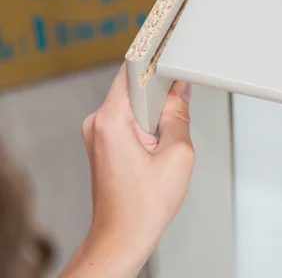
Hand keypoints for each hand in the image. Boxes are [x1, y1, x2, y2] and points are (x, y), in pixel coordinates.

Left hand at [61, 64, 193, 276]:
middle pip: (133, 89)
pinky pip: (127, 121)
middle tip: (175, 116)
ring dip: (154, 116)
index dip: (153, 60)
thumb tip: (180, 92)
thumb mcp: (178, 154)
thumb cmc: (143, 205)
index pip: (130, 72)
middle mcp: (97, 124)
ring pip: (133, 106)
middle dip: (159, 97)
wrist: (123, 236)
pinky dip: (146, 127)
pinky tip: (156, 149)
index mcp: (111, 121)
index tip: (169, 50)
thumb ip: (179, 116)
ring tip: (164, 144)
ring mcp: (97, 135)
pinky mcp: (102, 144)